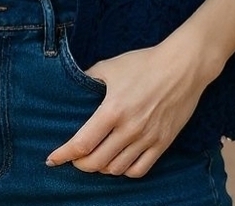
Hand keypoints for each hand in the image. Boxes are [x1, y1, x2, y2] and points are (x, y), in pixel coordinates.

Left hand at [46, 38, 214, 178]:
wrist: (182, 67)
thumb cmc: (144, 63)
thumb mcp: (111, 66)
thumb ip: (89, 79)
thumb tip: (72, 88)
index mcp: (113, 109)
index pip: (82, 143)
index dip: (64, 155)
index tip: (51, 159)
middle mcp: (129, 129)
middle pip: (96, 163)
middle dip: (80, 164)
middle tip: (74, 158)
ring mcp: (147, 139)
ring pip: (116, 169)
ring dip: (101, 168)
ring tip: (95, 158)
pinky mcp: (162, 144)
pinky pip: (139, 170)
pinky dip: (124, 171)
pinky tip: (119, 162)